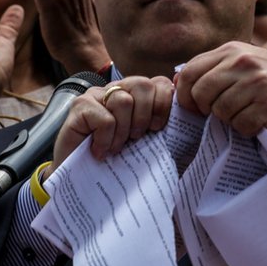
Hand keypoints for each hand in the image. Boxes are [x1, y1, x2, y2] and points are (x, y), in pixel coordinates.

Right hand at [50, 76, 173, 172]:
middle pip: (143, 84)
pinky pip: (105, 118)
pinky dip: (105, 139)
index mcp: (136, 95)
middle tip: (134, 139)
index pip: (160, 83)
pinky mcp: (79, 106)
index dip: (163, 104)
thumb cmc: (116, 162)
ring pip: (123, 101)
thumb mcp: (146, 142)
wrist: (81, 182)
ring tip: (114, 148)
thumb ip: (162, 125)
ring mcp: (96, 95)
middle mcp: (116, 89)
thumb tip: (187, 110)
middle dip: (144, 116)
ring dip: (122, 132)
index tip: (156, 129)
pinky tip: (99, 151)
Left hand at [174, 42, 266, 137]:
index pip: (189, 72)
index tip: (194, 108)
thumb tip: (177, 83)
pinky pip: (241, 125)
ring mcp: (258, 82)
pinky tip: (260, 122)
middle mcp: (244, 62)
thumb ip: (215, 69)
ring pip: (220, 112)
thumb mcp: (245, 63)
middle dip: (207, 110)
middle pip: (201, 94)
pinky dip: (247, 129)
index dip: (185, 95)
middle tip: (223, 114)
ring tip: (247, 114)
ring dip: (231, 120)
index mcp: (232, 50)